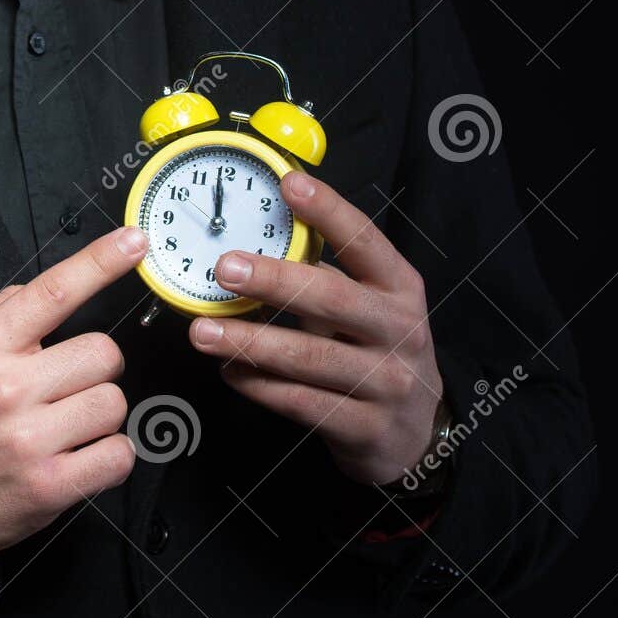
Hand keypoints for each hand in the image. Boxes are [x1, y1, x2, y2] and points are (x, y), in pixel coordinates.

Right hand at [0, 225, 148, 562]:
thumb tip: (37, 290)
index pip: (53, 291)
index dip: (101, 261)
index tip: (135, 242)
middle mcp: (7, 388)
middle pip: (103, 352)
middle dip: (92, 367)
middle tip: (64, 385)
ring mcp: (30, 440)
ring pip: (113, 403)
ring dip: (97, 413)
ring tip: (63, 426)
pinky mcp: (50, 487)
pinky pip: (117, 456)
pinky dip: (108, 457)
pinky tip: (77, 457)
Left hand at [187, 171, 442, 485]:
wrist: (414, 433)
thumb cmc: (377, 351)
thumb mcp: (370, 306)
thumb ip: (325, 277)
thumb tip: (252, 241)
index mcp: (399, 288)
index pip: (365, 241)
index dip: (329, 211)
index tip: (289, 184)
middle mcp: (399, 330)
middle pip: (333, 299)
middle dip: (274, 282)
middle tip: (224, 269)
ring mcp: (386, 382)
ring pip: (310, 358)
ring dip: (250, 342)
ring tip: (202, 330)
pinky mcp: (365, 427)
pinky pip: (302, 403)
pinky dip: (259, 385)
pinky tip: (230, 370)